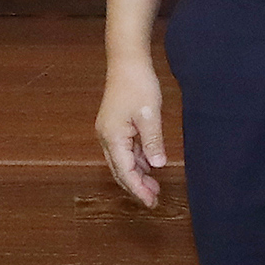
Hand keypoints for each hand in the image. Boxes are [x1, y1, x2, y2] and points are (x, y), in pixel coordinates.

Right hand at [96, 52, 167, 207]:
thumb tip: (157, 165)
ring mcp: (109, 132)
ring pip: (122, 162)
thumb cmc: (138, 84)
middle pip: (120, 171)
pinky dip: (136, 161)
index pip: (125, 172)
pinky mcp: (115, 126)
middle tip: (154, 200)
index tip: (151, 202)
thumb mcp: (149, 114)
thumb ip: (152, 141)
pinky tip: (149, 166)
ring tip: (155, 187)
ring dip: (137, 175)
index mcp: (112, 137)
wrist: (127, 62)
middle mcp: (106, 138)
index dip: (138, 189)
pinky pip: (125, 151)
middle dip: (136, 186)